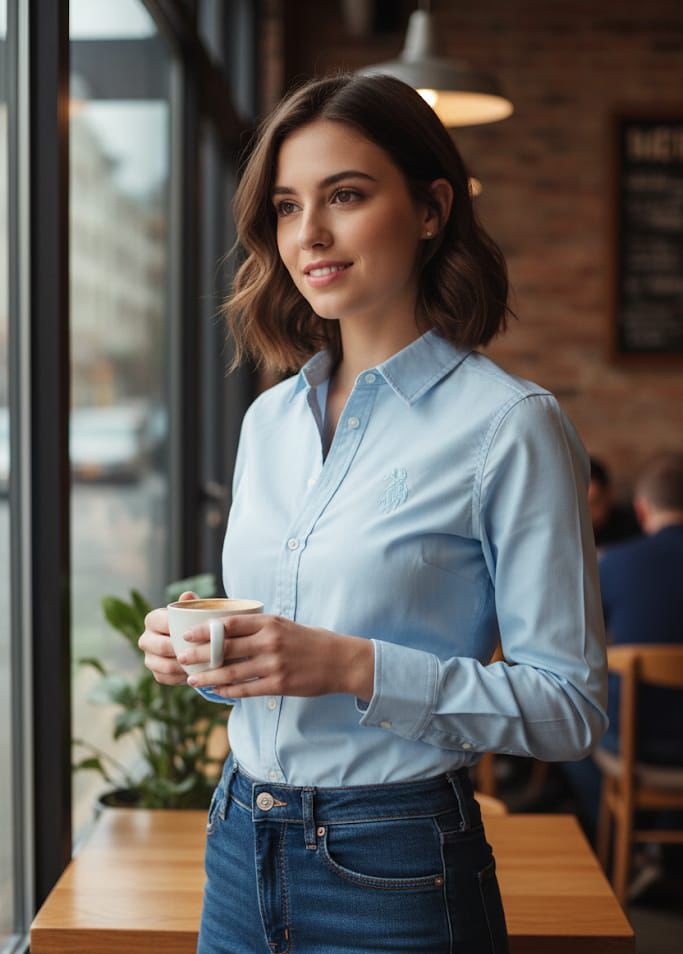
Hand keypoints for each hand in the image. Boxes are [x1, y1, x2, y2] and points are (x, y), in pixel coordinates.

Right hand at [137, 590, 197, 685]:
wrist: (191, 643)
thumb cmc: (192, 623)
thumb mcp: (193, 612)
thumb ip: (191, 604)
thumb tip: (187, 595)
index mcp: (152, 619)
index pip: (160, 623)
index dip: (176, 629)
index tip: (195, 633)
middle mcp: (145, 638)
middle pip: (162, 647)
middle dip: (182, 650)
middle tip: (201, 651)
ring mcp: (148, 657)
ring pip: (164, 665)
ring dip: (183, 666)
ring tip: (200, 664)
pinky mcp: (155, 673)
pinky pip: (166, 678)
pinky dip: (180, 678)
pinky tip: (193, 674)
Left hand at [178, 614, 374, 701]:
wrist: (339, 660)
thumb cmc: (309, 641)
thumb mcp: (284, 625)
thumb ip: (258, 627)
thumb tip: (226, 630)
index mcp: (269, 622)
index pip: (230, 623)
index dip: (205, 630)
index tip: (187, 634)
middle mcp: (269, 641)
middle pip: (225, 648)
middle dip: (199, 654)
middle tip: (181, 658)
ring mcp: (274, 663)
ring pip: (232, 672)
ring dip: (209, 677)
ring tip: (194, 679)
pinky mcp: (279, 684)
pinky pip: (247, 689)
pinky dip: (229, 691)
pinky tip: (218, 692)